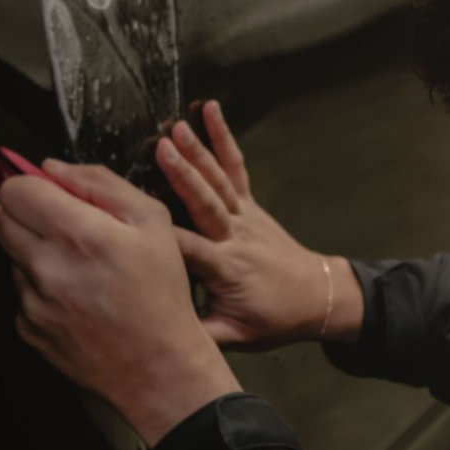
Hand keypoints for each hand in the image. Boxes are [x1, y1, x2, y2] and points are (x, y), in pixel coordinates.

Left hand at [0, 161, 238, 445]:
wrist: (159, 367)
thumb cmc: (162, 295)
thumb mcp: (152, 221)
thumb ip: (99, 183)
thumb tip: (52, 168)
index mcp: (80, 235)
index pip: (15, 189)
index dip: (31, 185)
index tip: (48, 193)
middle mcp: (48, 268)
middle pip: (0, 218)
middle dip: (26, 214)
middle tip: (63, 227)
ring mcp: (33, 302)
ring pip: (11, 256)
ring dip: (35, 254)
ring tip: (80, 270)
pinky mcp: (27, 329)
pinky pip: (21, 293)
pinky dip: (41, 290)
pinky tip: (76, 299)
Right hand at [153, 101, 363, 350]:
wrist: (318, 298)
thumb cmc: (273, 320)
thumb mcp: (235, 338)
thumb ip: (198, 333)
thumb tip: (156, 330)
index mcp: (226, 270)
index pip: (187, 250)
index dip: (160, 233)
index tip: (132, 216)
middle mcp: (235, 237)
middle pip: (205, 203)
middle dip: (183, 175)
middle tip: (161, 149)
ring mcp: (245, 216)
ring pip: (219, 180)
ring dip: (199, 151)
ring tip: (177, 127)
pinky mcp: (251, 203)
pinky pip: (236, 167)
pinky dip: (223, 138)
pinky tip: (211, 111)